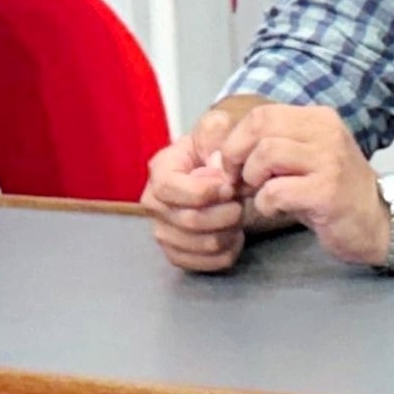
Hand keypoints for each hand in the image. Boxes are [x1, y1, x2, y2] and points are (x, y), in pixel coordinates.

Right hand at [141, 104, 259, 272]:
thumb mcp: (215, 130)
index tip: (228, 187)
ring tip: (238, 214)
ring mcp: (164, 232)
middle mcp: (154, 204)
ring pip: (203, 244)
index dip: (202, 191)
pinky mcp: (178, 254)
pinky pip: (209, 264)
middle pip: (189, 220)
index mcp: (159, 170)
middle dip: (226, 212)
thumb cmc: (215, 152)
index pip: (169, 188)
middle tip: (240, 200)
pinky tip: (234, 234)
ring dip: (230, 230)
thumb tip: (215, 161)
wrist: (222, 175)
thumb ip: (214, 132)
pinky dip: (230, 250)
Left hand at [230, 104, 389, 268]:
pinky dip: (266, 203)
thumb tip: (222, 155)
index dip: (236, 140)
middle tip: (240, 180)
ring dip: (252, 180)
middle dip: (237, 156)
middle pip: (260, 127)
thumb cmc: (335, 194)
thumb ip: (271, 149)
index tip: (233, 165)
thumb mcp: (307, 159)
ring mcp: (329, 161)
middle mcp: (326, 132)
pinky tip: (277, 210)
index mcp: (320, 118)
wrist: (381, 223)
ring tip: (262, 194)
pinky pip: (276, 191)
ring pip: (265, 154)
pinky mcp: (327, 192)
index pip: (261, 114)